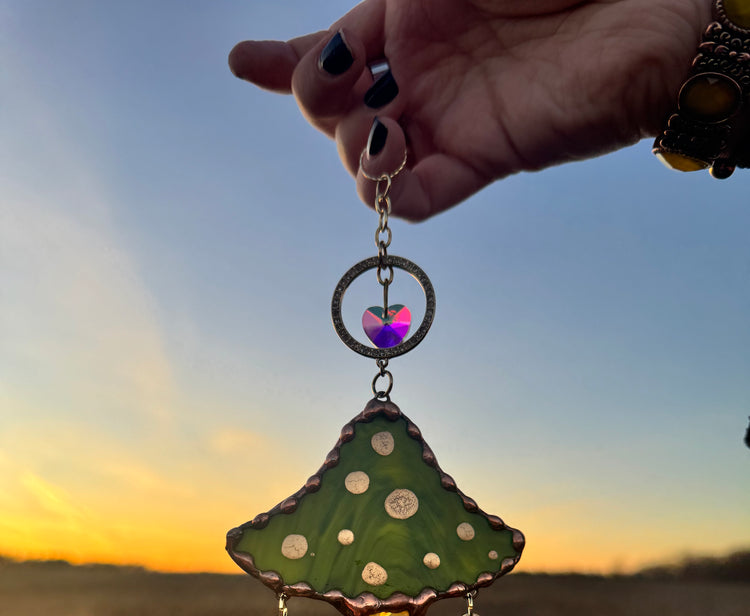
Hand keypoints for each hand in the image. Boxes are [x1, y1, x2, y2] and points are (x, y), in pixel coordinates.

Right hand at [229, 0, 709, 219]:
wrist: (643, 10)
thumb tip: (357, 14)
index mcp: (407, 19)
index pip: (330, 53)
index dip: (282, 64)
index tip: (243, 63)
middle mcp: (421, 76)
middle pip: (335, 111)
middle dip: (317, 99)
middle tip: (343, 75)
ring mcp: (447, 121)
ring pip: (367, 162)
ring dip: (351, 149)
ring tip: (382, 125)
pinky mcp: (481, 160)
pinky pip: (421, 197)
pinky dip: (396, 191)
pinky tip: (398, 158)